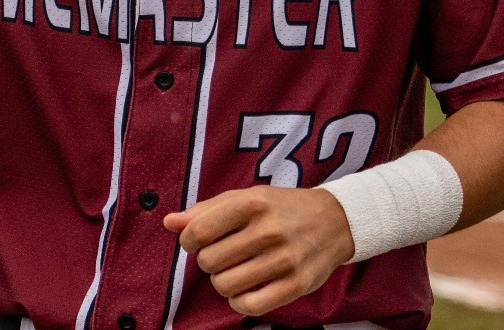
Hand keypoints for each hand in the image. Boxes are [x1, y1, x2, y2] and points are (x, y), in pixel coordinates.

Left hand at [162, 186, 354, 316]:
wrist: (334, 221)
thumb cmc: (280, 208)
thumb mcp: (244, 197)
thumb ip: (205, 210)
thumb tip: (169, 223)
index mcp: (252, 203)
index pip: (198, 231)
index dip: (189, 241)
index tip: (197, 241)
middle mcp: (268, 231)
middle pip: (208, 262)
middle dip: (208, 260)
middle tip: (224, 254)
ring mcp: (284, 260)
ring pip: (224, 286)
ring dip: (223, 281)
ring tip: (236, 269)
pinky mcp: (297, 285)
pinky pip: (249, 305)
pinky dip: (240, 301)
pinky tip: (246, 287)